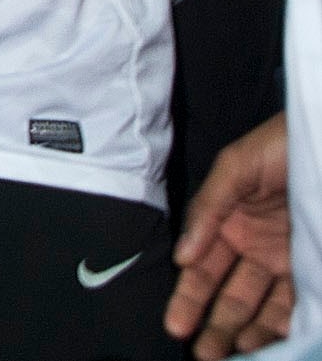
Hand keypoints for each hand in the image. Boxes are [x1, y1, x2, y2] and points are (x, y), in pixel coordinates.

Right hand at [167, 111, 292, 358]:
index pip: (201, 270)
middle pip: (230, 295)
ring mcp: (285, 260)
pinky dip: (287, 323)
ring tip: (234, 356)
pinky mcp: (313, 265)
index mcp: (225, 224)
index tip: (177, 325)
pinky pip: (299, 302)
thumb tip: (183, 256)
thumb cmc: (280, 146)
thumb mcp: (235, 167)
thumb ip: (208, 208)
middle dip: (215, 326)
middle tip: (204, 355)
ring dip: (248, 332)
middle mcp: (252, 248)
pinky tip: (277, 340)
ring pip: (263, 306)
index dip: (188, 297)